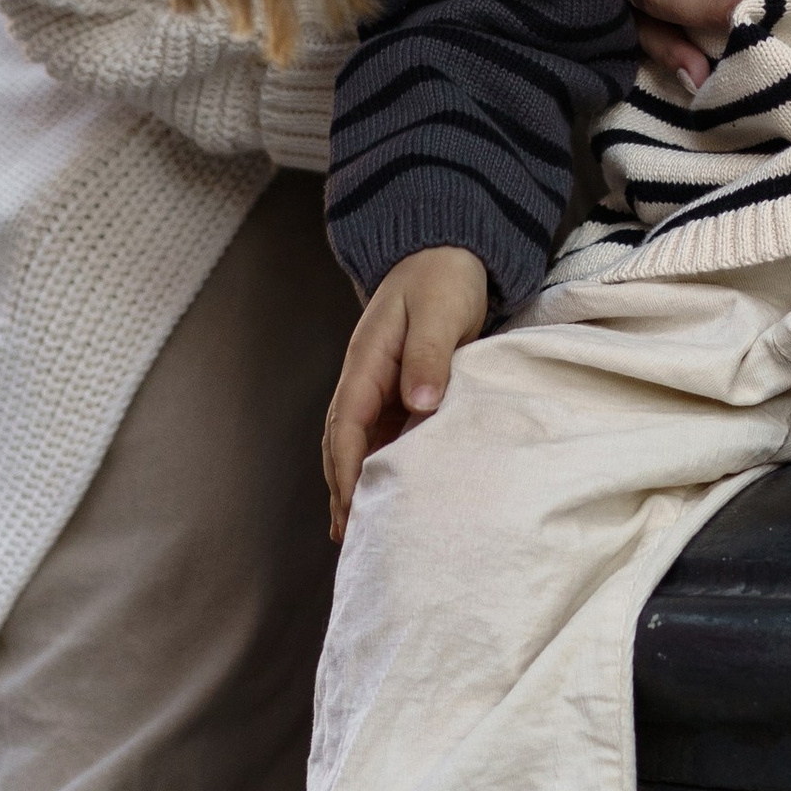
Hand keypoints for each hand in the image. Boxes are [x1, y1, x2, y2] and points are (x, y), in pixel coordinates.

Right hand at [322, 248, 487, 539]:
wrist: (448, 252)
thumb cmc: (442, 279)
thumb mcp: (439, 312)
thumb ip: (428, 355)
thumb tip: (420, 402)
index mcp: (366, 363)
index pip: (347, 425)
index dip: (348, 470)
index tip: (354, 508)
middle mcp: (365, 379)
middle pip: (342, 443)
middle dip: (343, 490)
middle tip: (351, 539)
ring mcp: (380, 386)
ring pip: (360, 444)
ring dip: (357, 484)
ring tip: (363, 532)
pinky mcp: (400, 390)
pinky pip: (384, 436)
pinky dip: (381, 467)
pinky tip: (391, 494)